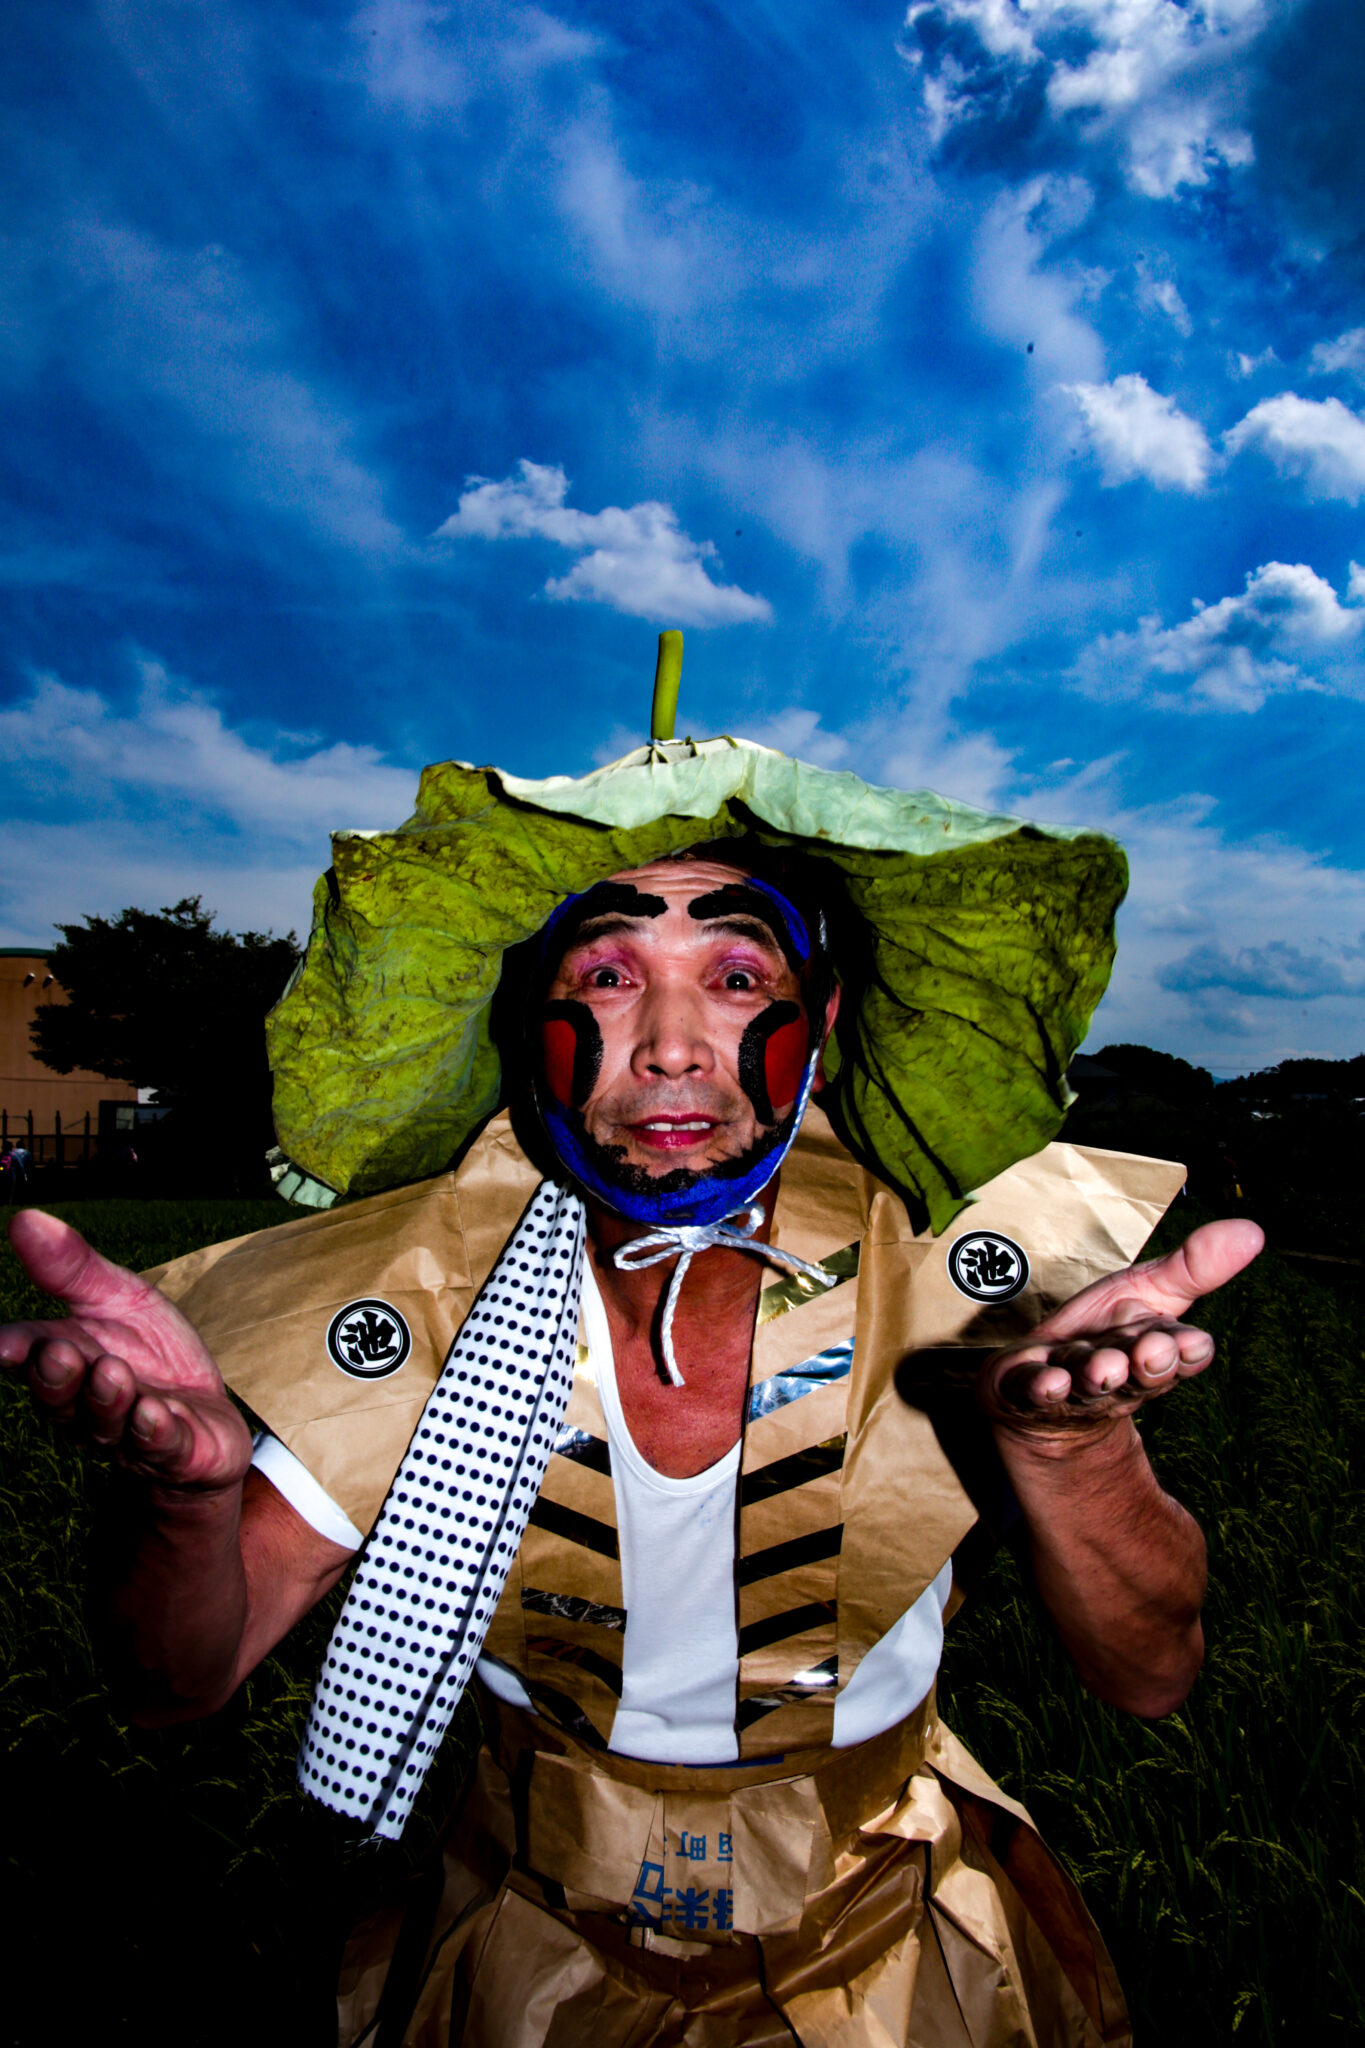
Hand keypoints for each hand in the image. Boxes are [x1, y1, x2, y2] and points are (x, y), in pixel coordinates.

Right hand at [0, 1210, 251, 1494]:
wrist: (206, 1415)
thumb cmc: (151, 1353)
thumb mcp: (119, 1297)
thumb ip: (73, 1268)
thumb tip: (23, 1218)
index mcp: (67, 1359)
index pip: (30, 1355)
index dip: (15, 1351)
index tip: (4, 1344)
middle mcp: (86, 1402)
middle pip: (62, 1394)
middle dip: (58, 1375)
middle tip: (58, 1353)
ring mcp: (127, 1432)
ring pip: (108, 1420)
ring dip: (108, 1398)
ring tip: (111, 1373)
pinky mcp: (174, 1451)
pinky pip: (161, 1445)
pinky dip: (156, 1431)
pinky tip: (155, 1415)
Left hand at [978, 1217, 1263, 1437]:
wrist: (1044, 1388)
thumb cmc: (1103, 1333)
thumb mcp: (1150, 1291)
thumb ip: (1194, 1267)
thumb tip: (1253, 1231)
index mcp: (1153, 1351)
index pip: (1180, 1354)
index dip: (1186, 1352)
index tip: (1192, 1344)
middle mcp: (1119, 1376)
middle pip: (1138, 1372)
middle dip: (1147, 1364)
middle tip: (1152, 1351)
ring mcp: (1073, 1388)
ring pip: (1089, 1382)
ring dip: (1096, 1375)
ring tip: (1102, 1366)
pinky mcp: (1027, 1393)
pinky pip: (1035, 1392)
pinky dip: (1042, 1388)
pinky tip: (1048, 1381)